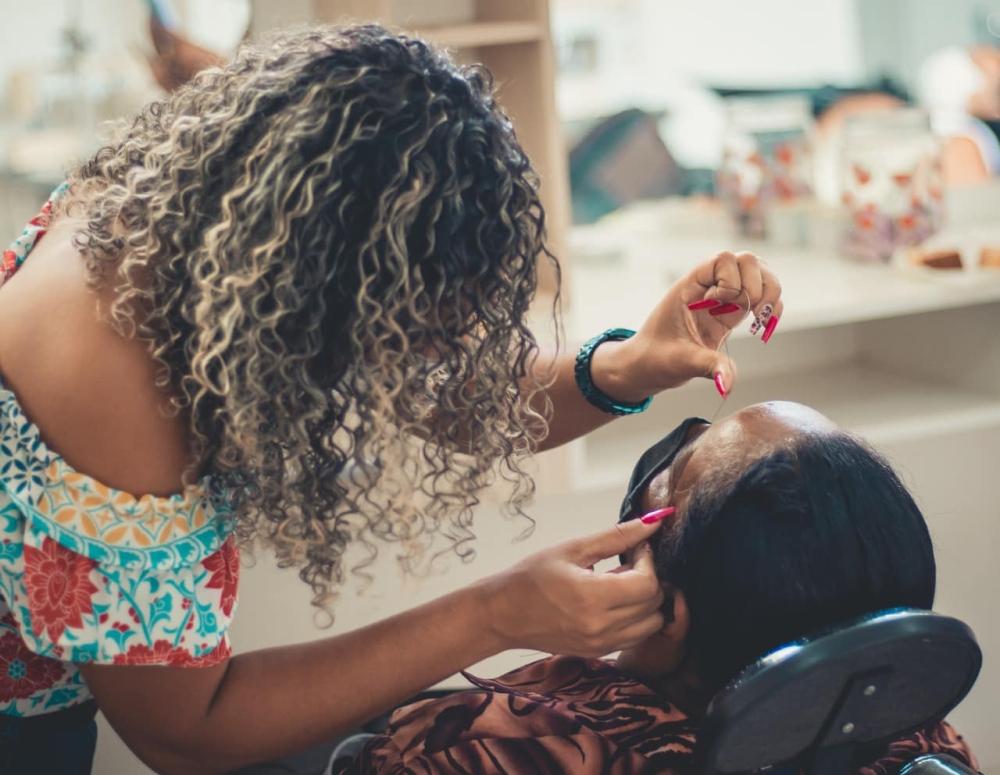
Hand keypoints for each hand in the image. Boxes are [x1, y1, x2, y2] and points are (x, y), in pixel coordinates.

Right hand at [482, 517, 666, 657]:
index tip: (637, 547)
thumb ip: (616, 537)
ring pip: (651, 625)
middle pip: (654, 605)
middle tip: (630, 561)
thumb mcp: (572, 549)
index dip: (649, 561)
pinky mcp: (598, 652)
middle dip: (650, 578)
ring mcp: (600, 644)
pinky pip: (635, 636)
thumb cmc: (531, 576)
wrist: (502, 614)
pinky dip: (636, 617)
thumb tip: (652, 522)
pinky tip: (614, 600)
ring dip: (646, 601)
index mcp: (592, 597)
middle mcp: (600, 627)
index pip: (648, 584)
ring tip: (622, 583)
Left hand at [593, 251, 782, 400]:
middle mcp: (708, 287)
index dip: (730, 280)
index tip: (716, 307)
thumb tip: (729, 385)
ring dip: (770, 295)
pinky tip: (762, 330)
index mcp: (690, 286)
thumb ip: (708, 367)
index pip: (723, 259)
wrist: (647, 366)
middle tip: (750, 315)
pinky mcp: (731, 313)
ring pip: (759, 275)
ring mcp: (722, 298)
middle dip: (757, 286)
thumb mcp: (681, 362)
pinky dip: (770, 309)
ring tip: (760, 323)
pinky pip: (761, 297)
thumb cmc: (655, 359)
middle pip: (748, 261)